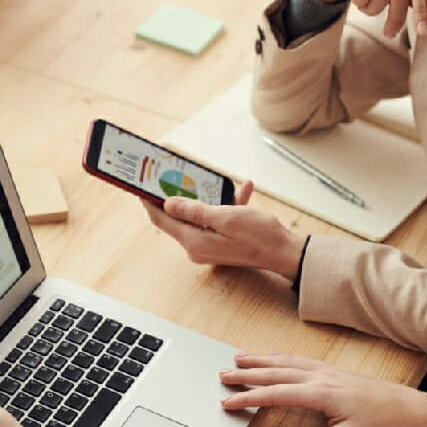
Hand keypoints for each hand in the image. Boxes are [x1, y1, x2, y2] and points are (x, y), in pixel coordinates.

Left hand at [141, 181, 305, 280]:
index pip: (161, 220)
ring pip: (198, 216)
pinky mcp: (221, 242)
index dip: (149, 201)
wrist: (286, 252)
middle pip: (177, 217)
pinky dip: (226, 205)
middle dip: (175, 195)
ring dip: (206, 197)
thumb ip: (194, 210)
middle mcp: (197, 246)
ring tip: (212, 179)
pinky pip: (216, 220)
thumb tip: (167, 204)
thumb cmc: (259, 236)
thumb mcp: (224, 217)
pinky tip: (242, 189)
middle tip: (171, 174)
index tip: (140, 185)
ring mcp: (209, 245)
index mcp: (194, 241)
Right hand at [219, 353, 426, 426]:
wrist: (408, 407)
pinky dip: (280, 356)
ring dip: (259, 360)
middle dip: (246, 373)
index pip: (275, 394)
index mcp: (320, 394)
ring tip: (238, 358)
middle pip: (274, 372)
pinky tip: (273, 356)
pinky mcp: (332, 370)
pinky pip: (299, 359)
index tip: (228, 401)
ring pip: (285, 361)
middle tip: (222, 375)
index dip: (248, 398)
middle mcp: (319, 377)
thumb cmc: (381, 424)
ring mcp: (325, 371)